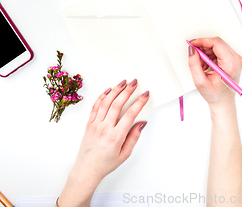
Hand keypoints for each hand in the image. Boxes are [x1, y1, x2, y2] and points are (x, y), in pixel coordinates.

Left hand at [59, 79, 148, 206]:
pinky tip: (108, 90)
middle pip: (117, 104)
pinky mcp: (89, 123)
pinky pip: (95, 106)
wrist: (87, 169)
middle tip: (134, 83)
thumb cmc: (105, 163)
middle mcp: (105, 128)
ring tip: (123, 82)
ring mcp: (95, 125)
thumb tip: (141, 123)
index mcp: (116, 137)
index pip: (130, 114)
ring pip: (106, 102)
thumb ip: (134, 137)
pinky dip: (102, 96)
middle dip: (128, 91)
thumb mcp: (125, 154)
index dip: (139, 102)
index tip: (145, 95)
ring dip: (115, 90)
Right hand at [187, 37, 241, 108]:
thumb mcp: (200, 82)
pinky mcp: (233, 59)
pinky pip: (219, 49)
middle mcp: (236, 60)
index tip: (193, 44)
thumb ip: (194, 64)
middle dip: (203, 47)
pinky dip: (209, 54)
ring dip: (206, 52)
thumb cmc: (215, 95)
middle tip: (195, 55)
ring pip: (217, 45)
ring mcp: (235, 59)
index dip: (202, 41)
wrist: (223, 102)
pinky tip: (205, 64)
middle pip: (217, 43)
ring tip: (201, 64)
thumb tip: (192, 50)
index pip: (217, 43)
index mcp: (231, 65)